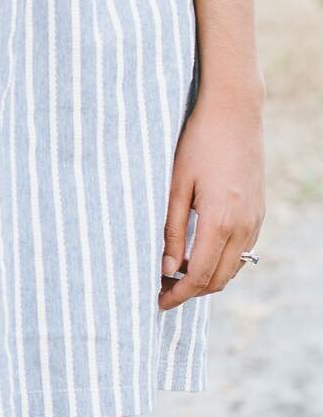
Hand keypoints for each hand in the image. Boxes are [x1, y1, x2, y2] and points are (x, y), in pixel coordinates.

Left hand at [159, 88, 263, 309]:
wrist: (234, 113)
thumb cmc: (197, 145)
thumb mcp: (175, 187)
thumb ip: (172, 231)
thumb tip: (168, 270)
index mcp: (220, 221)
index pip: (198, 275)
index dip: (177, 295)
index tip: (157, 303)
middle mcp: (243, 226)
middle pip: (218, 279)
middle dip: (190, 292)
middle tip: (161, 291)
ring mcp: (255, 220)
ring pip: (233, 268)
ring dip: (206, 279)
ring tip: (175, 276)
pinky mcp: (258, 212)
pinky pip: (242, 251)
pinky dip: (221, 263)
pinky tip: (198, 256)